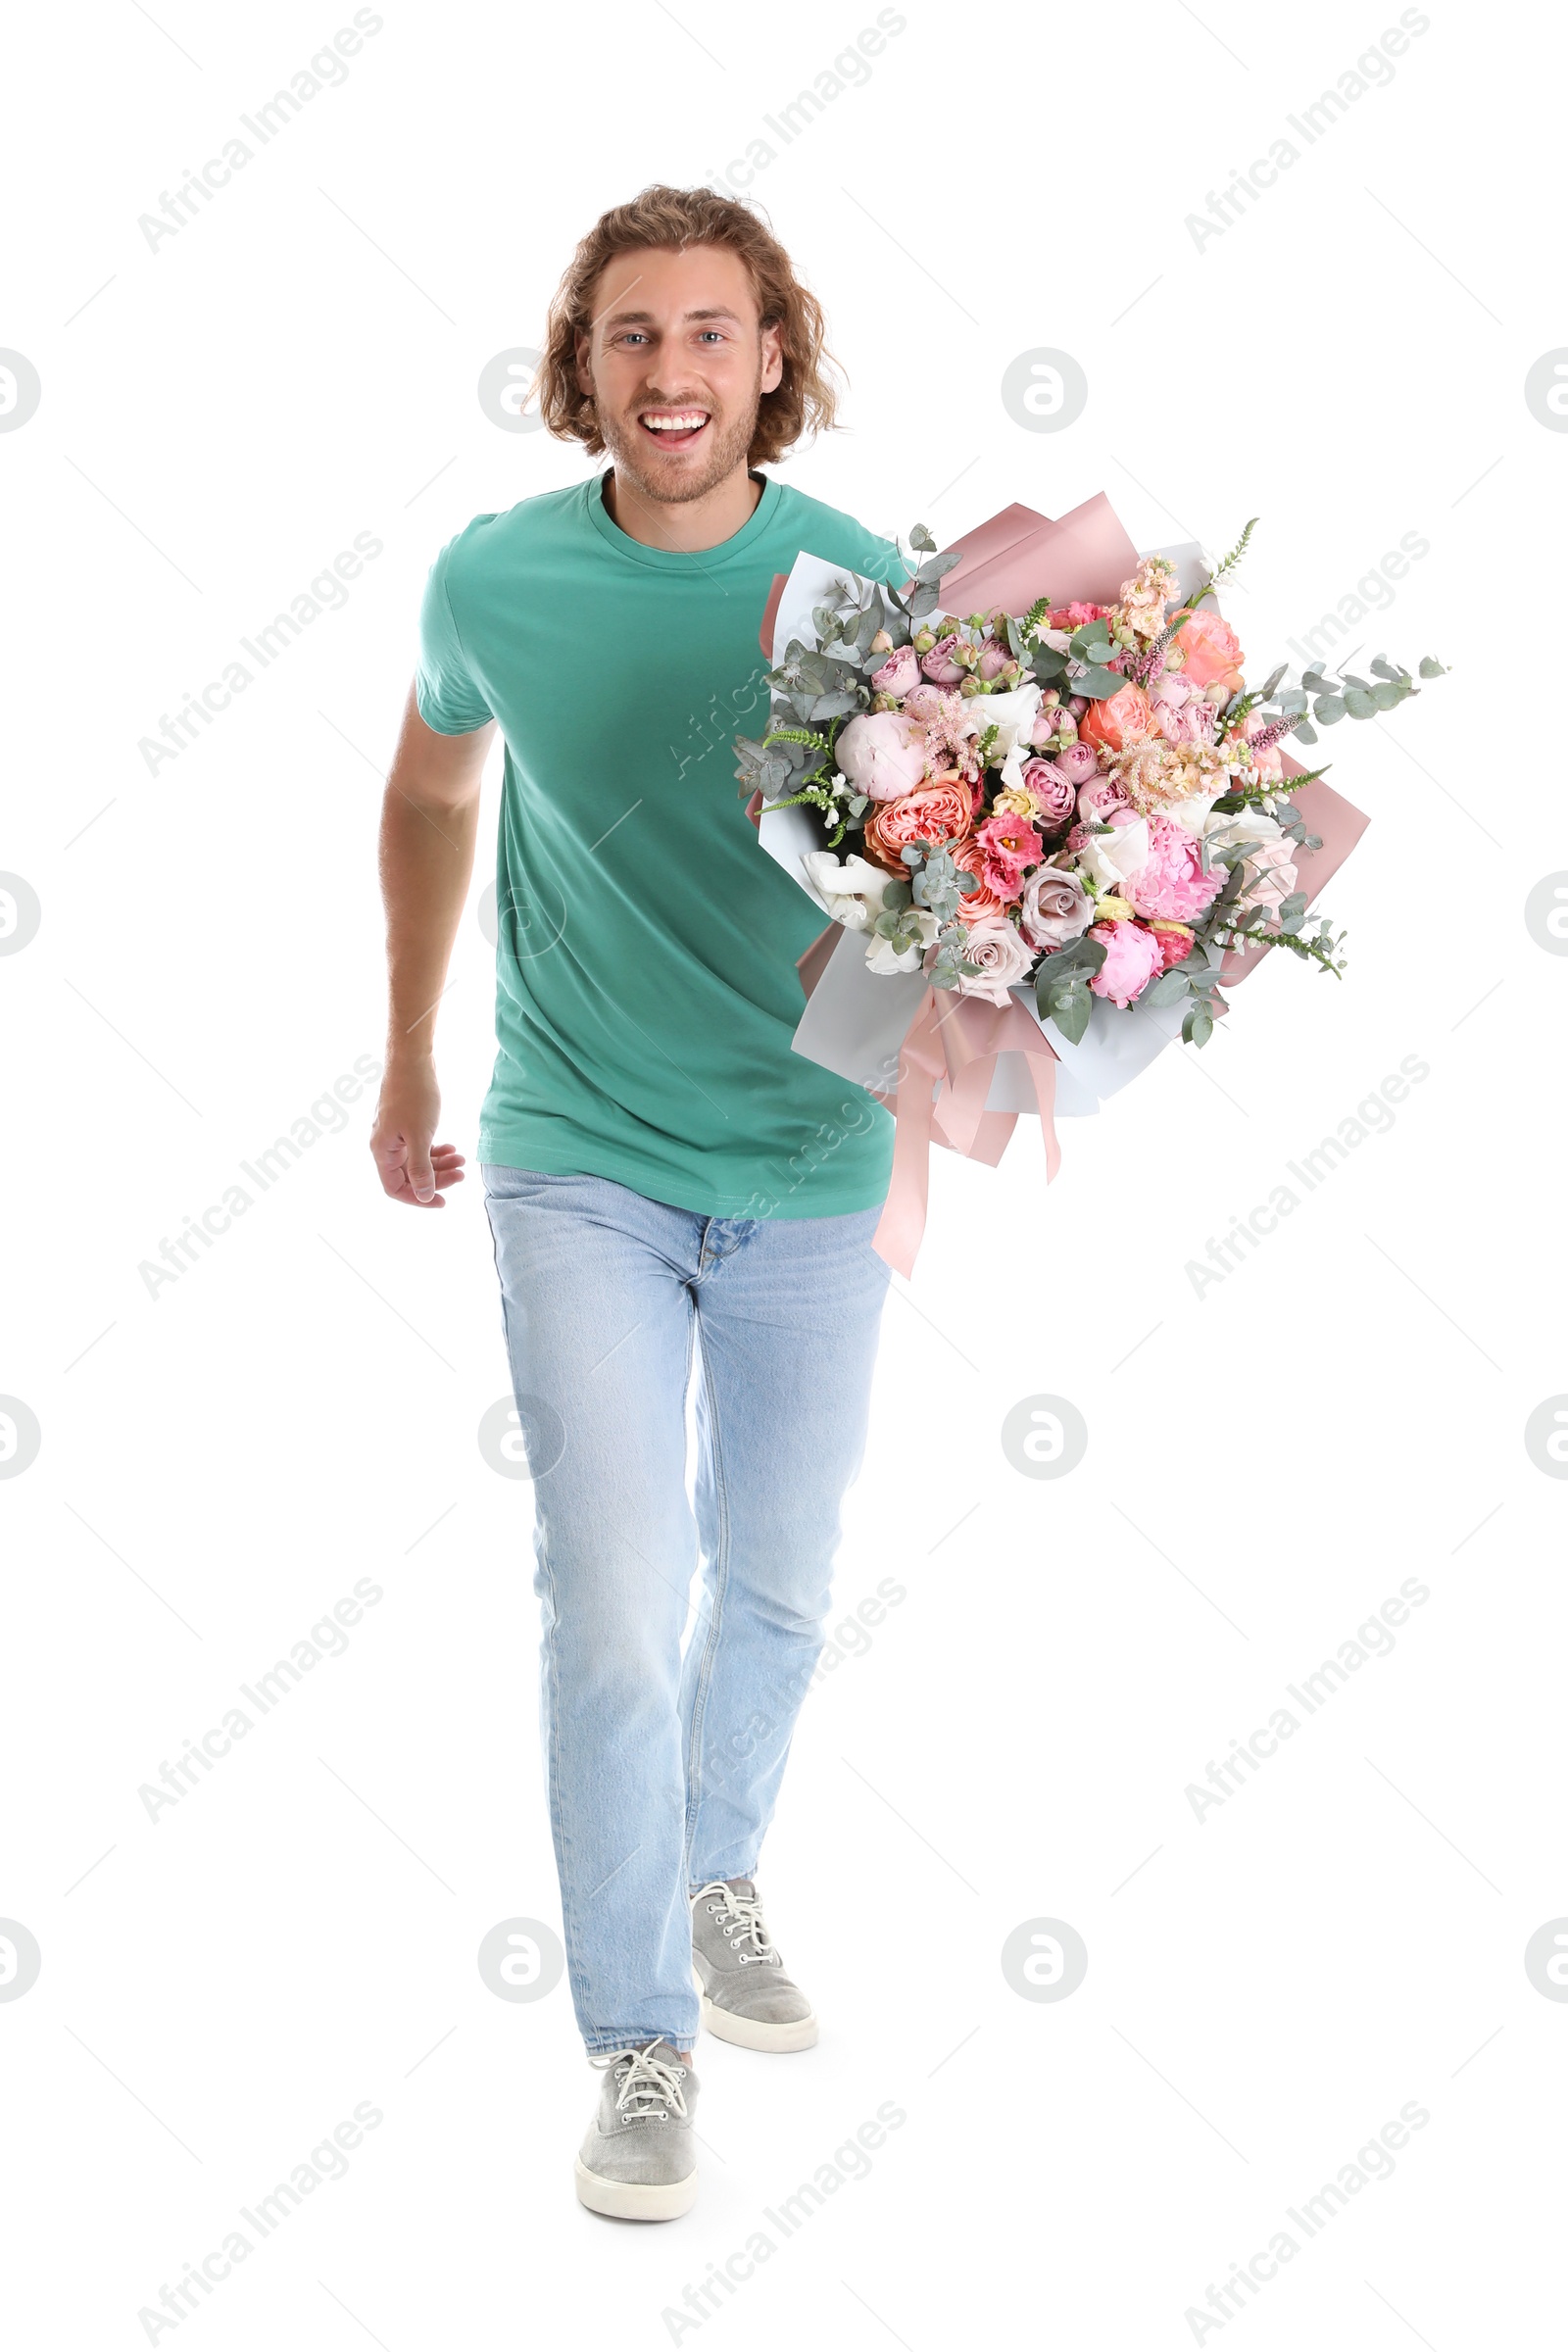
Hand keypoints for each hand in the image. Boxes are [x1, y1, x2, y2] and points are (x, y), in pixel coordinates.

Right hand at [370, 1062, 465, 1206]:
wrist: (412, 1061)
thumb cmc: (413, 1096)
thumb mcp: (419, 1136)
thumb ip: (421, 1169)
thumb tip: (424, 1196)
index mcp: (382, 1151)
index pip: (395, 1188)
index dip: (418, 1198)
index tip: (442, 1201)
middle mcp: (386, 1146)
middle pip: (409, 1176)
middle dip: (436, 1179)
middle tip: (461, 1175)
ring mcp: (396, 1135)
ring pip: (418, 1161)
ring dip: (440, 1165)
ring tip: (462, 1160)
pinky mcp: (406, 1125)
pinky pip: (420, 1147)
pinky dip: (436, 1151)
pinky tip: (453, 1149)